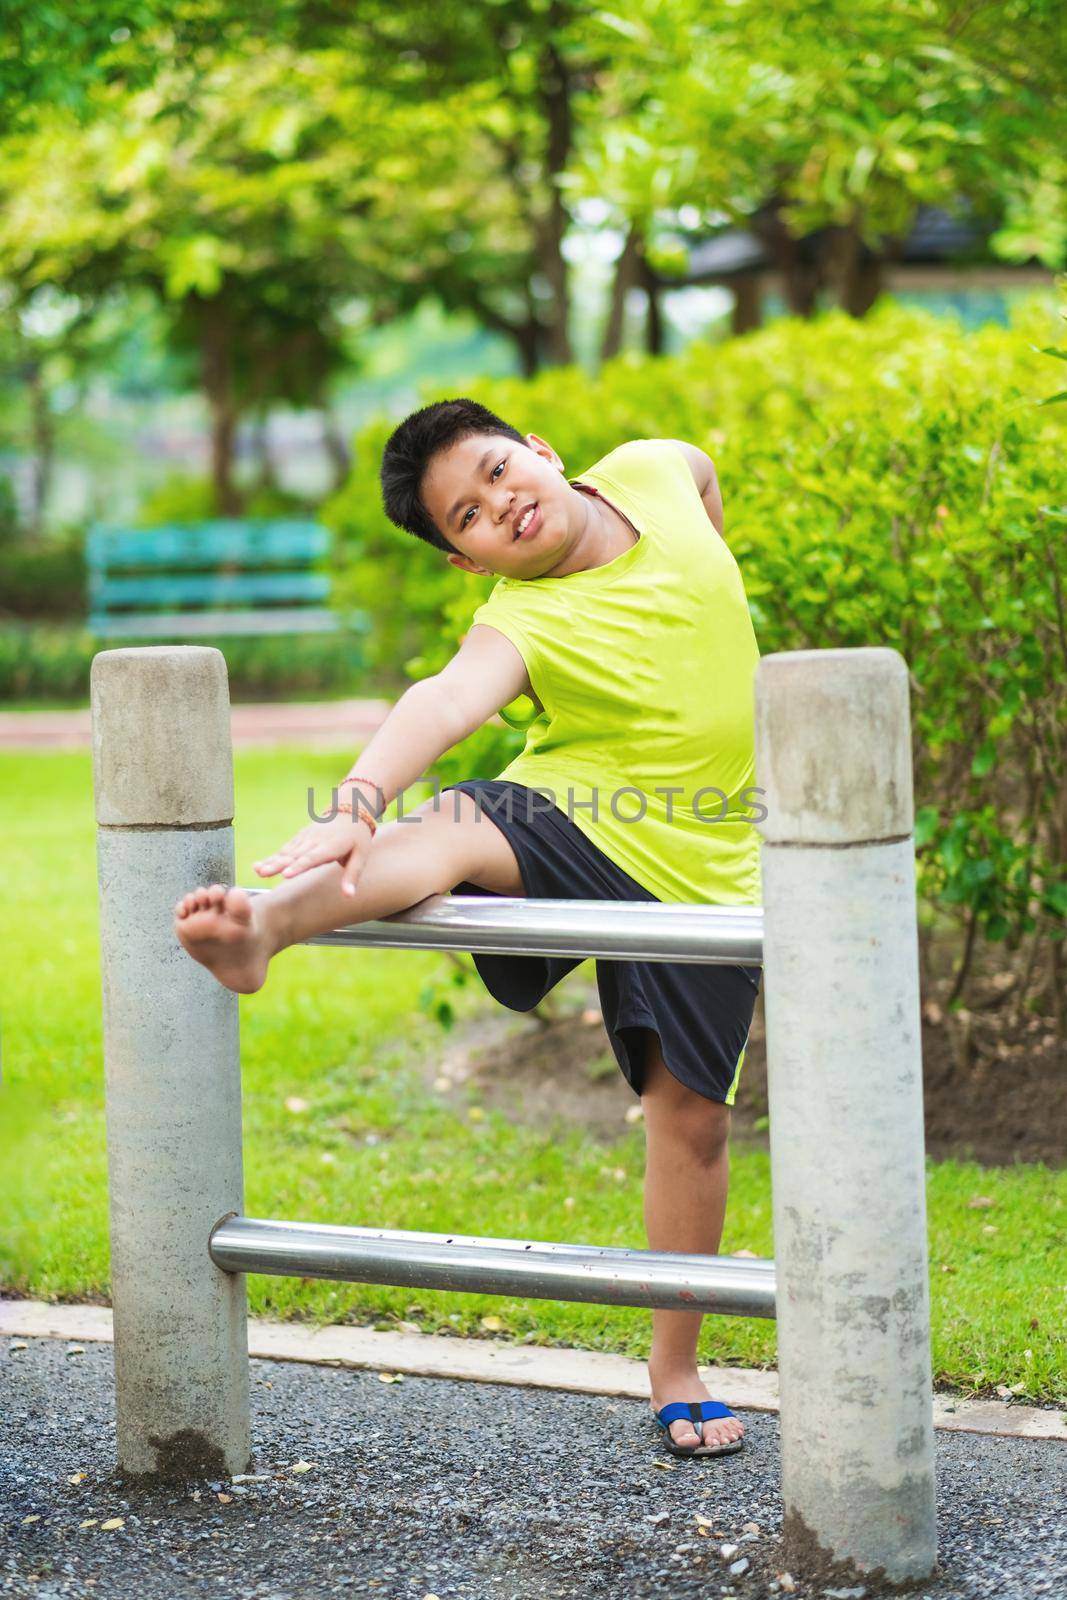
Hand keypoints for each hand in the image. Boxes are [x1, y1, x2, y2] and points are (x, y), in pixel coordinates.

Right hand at [253, 813, 374, 896]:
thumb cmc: (357, 838)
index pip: (313, 857)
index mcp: (331, 846)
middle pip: (295, 855)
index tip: (285, 875)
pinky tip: (258, 865)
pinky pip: (284, 849)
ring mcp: (305, 838)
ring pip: (286, 852)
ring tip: (258, 871)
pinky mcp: (299, 838)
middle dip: (278, 865)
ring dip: (271, 861)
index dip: (299, 866)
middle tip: (264, 873)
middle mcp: (315, 841)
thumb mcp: (361, 856)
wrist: (350, 811)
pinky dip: (271, 857)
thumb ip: (352, 876)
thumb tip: (349, 896)